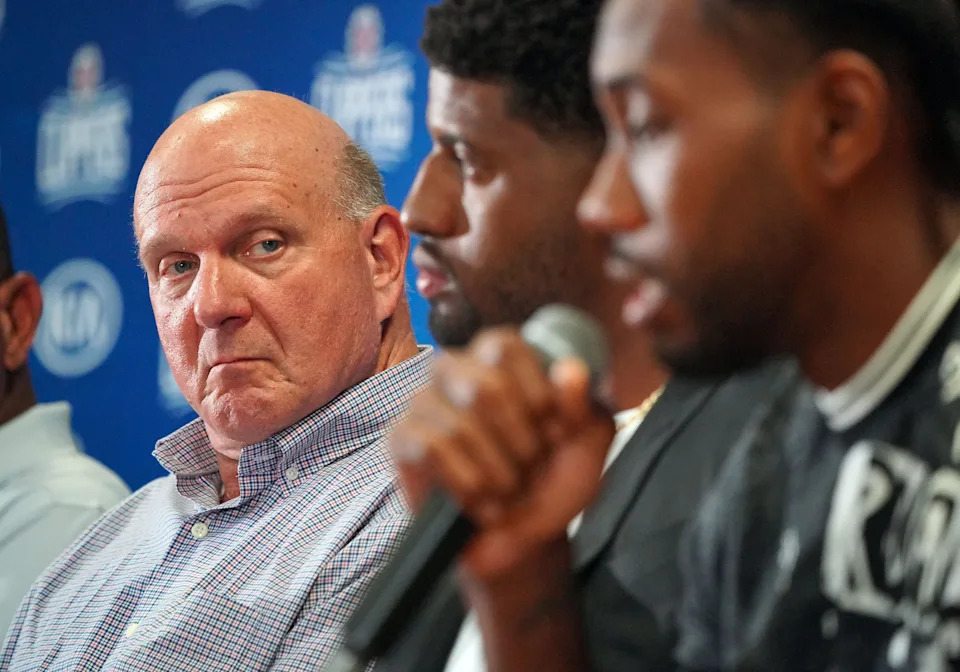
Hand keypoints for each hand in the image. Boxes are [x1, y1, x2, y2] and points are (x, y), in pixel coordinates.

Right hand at [390, 327, 614, 580]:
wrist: (522, 540)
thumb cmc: (552, 479)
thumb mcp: (586, 445)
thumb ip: (584, 407)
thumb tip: (570, 370)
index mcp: (498, 356)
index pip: (506, 347)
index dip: (537, 395)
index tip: (556, 432)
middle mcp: (454, 368)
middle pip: (486, 387)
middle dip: (521, 442)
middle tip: (530, 466)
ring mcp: (423, 403)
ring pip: (460, 426)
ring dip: (499, 472)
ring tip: (508, 488)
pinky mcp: (401, 439)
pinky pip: (431, 450)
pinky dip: (467, 484)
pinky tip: (481, 499)